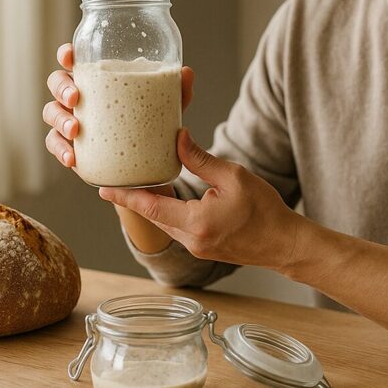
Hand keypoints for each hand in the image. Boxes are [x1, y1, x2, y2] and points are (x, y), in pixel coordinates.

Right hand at [42, 43, 195, 167]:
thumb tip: (186, 72)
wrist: (149, 161)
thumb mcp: (166, 106)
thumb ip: (177, 90)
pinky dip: (61, 150)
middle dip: (62, 88)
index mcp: (98, 78)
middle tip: (76, 98)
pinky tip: (72, 158)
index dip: (67, 55)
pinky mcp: (72, 146)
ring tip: (75, 129)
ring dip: (60, 119)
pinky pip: (57, 145)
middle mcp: (80, 96)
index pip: (76, 60)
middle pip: (57, 82)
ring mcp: (72, 120)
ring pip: (51, 113)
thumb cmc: (151, 121)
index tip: (70, 56)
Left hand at [99, 129, 302, 267]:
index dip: (125, 198)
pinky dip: (167, 213)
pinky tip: (167, 198)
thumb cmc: (265, 210)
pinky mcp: (204, 249)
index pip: (150, 208)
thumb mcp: (234, 177)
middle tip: (118, 179)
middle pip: (153, 216)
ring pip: (164, 224)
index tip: (103, 190)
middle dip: (136, 199)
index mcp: (196, 223)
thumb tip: (178, 139)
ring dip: (152, 206)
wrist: (284, 244)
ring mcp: (197, 248)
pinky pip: (177, 229)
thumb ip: (202, 160)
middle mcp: (191, 240)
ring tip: (140, 185)